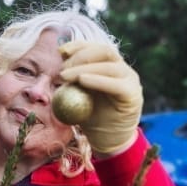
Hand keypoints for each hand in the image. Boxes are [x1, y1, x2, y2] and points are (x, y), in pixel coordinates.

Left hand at [59, 41, 142, 155]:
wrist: (107, 140)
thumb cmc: (89, 117)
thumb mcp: (75, 97)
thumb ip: (70, 83)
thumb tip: (53, 70)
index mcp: (109, 67)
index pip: (96, 48)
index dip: (79, 46)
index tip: (60, 51)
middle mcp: (122, 70)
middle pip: (105, 51)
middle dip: (81, 56)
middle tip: (62, 69)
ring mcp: (130, 81)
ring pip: (110, 66)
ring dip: (84, 68)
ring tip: (65, 76)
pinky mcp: (132, 95)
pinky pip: (116, 84)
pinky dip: (98, 80)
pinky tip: (82, 80)